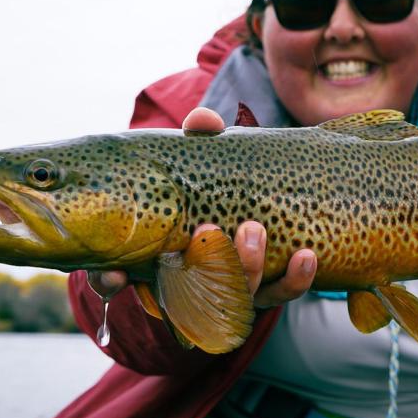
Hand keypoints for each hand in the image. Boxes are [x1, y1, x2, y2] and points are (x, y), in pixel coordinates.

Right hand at [86, 107, 317, 307]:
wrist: (265, 200)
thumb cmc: (212, 180)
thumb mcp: (201, 158)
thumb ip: (198, 141)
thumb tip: (204, 121)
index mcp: (148, 253)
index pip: (114, 277)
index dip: (109, 280)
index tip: (112, 276)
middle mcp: (183, 280)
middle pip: (182, 290)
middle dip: (197, 266)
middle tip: (207, 232)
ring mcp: (226, 288)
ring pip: (235, 295)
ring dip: (246, 266)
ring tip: (255, 230)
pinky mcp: (267, 289)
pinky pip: (281, 293)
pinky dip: (294, 279)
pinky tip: (307, 257)